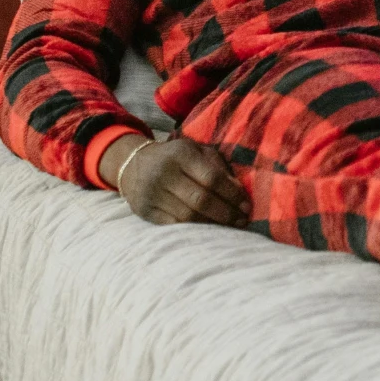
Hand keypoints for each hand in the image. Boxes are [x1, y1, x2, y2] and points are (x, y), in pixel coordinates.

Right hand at [99, 134, 248, 226]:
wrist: (133, 163)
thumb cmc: (176, 157)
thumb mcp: (197, 151)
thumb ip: (219, 167)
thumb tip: (239, 191)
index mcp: (181, 154)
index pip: (212, 178)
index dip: (232, 194)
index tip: (247, 206)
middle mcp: (163, 173)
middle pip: (201, 199)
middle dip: (226, 213)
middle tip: (242, 220)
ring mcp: (151, 194)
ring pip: (188, 216)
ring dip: (213, 224)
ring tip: (230, 226)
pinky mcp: (144, 211)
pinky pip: (174, 225)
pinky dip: (194, 229)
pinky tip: (208, 229)